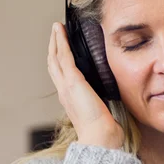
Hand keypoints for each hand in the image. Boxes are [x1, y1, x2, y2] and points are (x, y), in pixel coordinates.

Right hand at [47, 22, 124, 148]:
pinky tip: (61, 31)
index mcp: (69, 98)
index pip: (61, 75)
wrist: (99, 136)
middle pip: (53, 64)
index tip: (61, 48)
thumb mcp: (100, 109)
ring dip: (55, 40)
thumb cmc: (103, 129)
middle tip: (56, 32)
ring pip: (56, 58)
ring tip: (57, 27)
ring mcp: (66, 86)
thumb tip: (110, 91)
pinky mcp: (72, 81)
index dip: (58, 60)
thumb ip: (100, 98)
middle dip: (53, 46)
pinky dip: (61, 42)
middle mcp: (64, 91)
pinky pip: (64, 57)